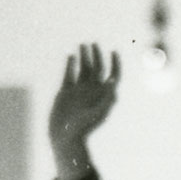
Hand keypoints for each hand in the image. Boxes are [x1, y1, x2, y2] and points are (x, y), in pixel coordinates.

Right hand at [46, 43, 120, 179]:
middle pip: (97, 69)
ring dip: (84, 56)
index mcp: (102, 95)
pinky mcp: (66, 92)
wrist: (65, 136)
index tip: (114, 52)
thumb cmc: (83, 127)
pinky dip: (71, 64)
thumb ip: (107, 98)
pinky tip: (71, 56)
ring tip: (83, 45)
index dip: (115, 64)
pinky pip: (69, 74)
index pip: (113, 76)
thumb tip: (114, 81)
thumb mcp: (98, 112)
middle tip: (94, 44)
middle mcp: (92, 92)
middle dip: (97, 55)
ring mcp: (79, 91)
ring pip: (83, 69)